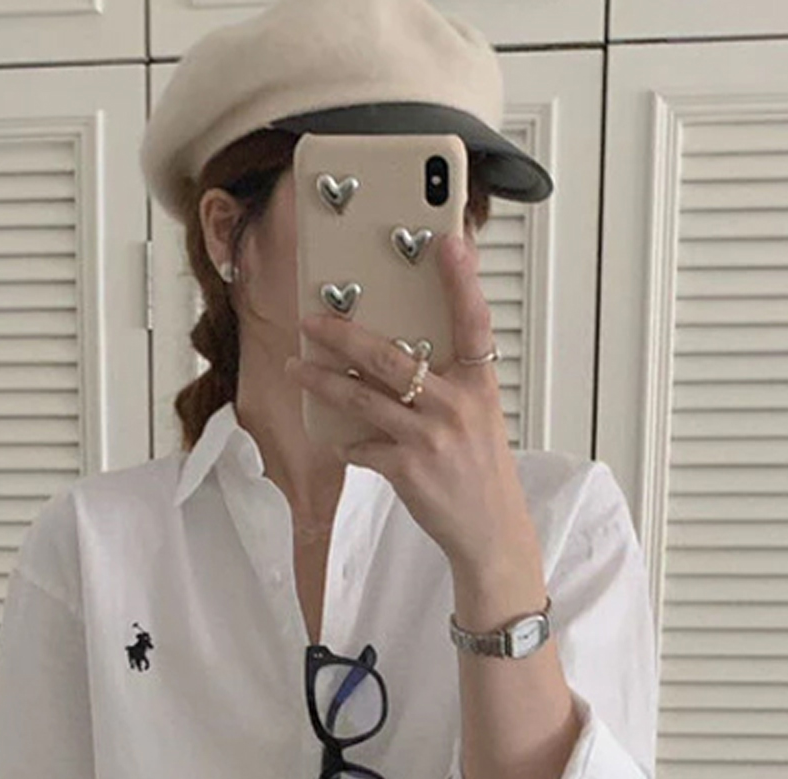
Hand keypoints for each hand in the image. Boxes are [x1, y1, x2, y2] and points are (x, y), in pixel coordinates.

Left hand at [284, 228, 533, 572]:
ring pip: (362, 398)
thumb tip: (400, 355)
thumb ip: (448, 382)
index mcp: (480, 384)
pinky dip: (346, 442)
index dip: (462, 279)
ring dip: (322, 381)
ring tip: (296, 367)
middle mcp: (457, 405)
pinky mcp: (409, 468)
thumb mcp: (480, 417)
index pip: (473, 320)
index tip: (449, 238)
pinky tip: (339, 439)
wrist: (491, 531)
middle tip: (312, 320)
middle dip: (343, 335)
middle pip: (390, 356)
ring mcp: (431, 437)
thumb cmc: (481, 472)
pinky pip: (361, 446)